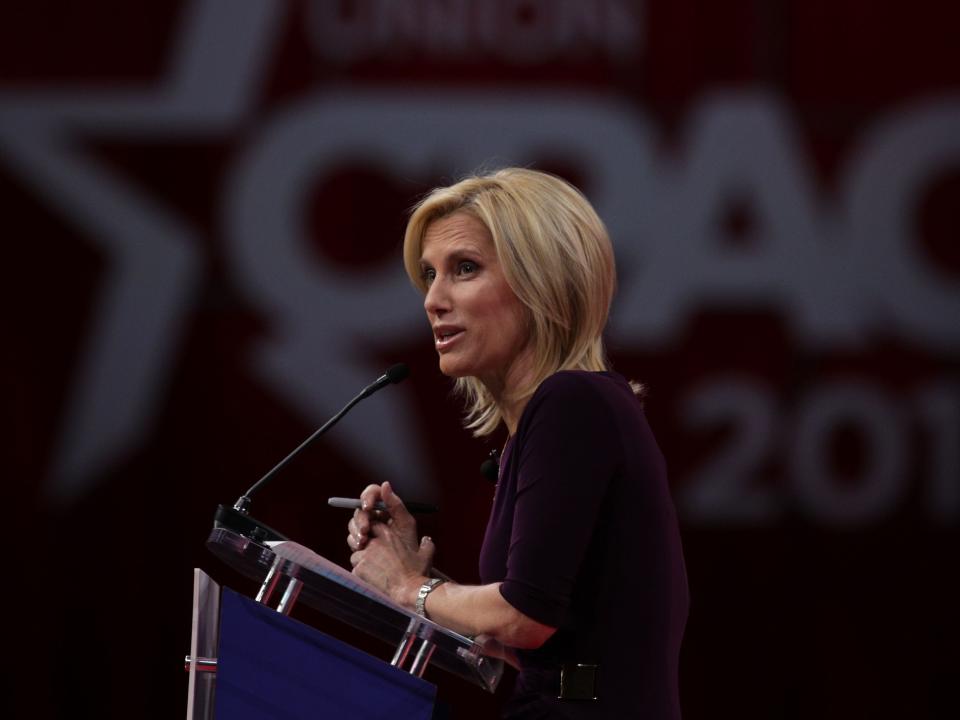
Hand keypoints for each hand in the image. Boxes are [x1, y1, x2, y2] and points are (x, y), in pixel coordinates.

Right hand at [346, 481, 416, 551]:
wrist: (403, 571)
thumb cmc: (408, 546)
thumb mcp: (406, 524)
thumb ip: (396, 504)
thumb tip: (385, 484)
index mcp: (386, 509)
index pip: (373, 494)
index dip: (367, 496)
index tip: (367, 506)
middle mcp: (374, 517)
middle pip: (360, 509)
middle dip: (360, 519)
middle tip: (365, 530)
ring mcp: (366, 530)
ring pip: (353, 523)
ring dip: (356, 531)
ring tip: (363, 542)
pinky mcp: (360, 542)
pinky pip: (352, 538)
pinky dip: (354, 541)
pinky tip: (361, 547)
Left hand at [347, 482, 435, 606]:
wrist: (408, 590)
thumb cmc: (416, 573)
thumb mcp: (425, 556)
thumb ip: (426, 544)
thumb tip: (427, 539)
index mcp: (389, 536)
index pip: (373, 525)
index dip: (373, 532)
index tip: (375, 540)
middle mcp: (374, 543)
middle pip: (361, 539)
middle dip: (364, 546)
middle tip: (372, 556)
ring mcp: (365, 556)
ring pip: (356, 554)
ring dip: (361, 560)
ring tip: (373, 570)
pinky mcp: (359, 569)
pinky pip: (355, 568)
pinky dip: (360, 573)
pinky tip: (370, 578)